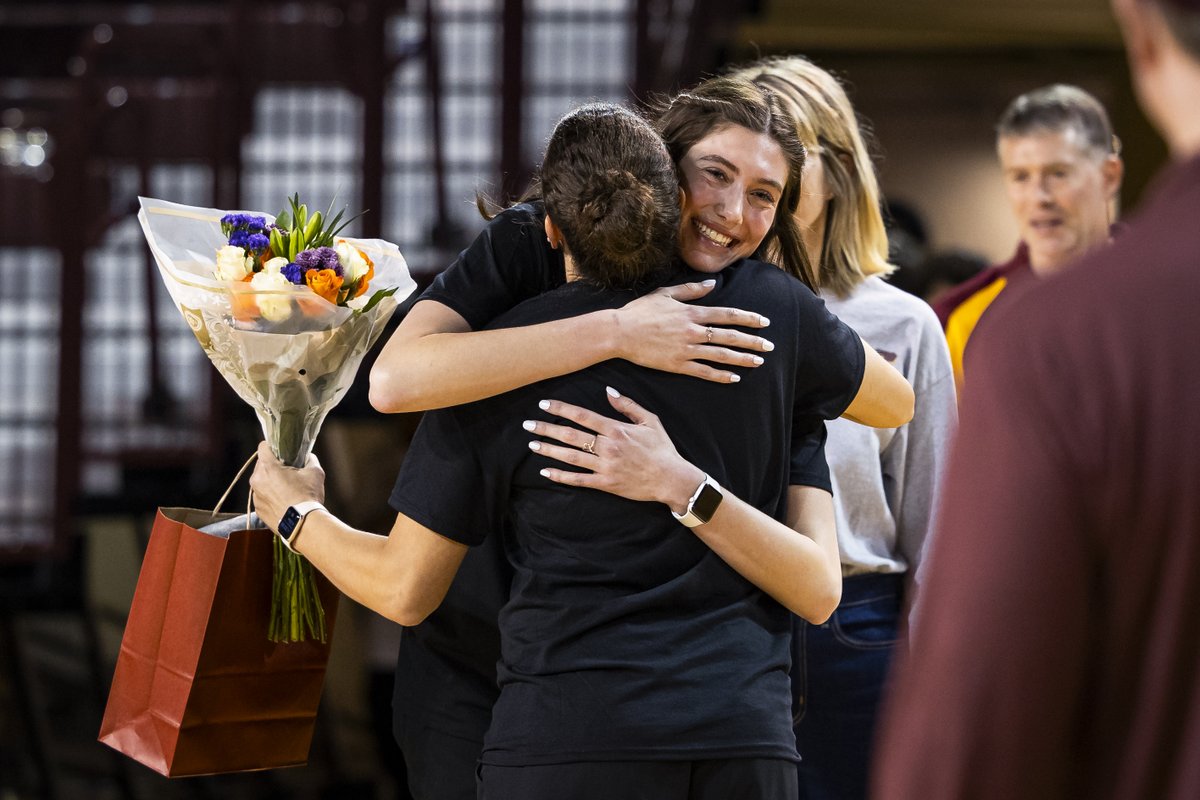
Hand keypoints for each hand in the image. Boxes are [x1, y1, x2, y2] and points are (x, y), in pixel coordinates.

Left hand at [248, 441, 326, 532]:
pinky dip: (270, 496)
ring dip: (271, 481)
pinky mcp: (258, 509)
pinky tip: (284, 501)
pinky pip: (262, 496)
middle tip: (288, 471)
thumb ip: (309, 459)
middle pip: (262, 464)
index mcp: (268, 468)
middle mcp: (257, 480)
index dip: (273, 445)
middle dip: (273, 465)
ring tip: (287, 489)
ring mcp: (256, 496)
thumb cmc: (308, 497)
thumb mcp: (315, 472)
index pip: (263, 447)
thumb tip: (307, 456)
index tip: (281, 450)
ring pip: (261, 481)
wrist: (304, 525)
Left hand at [526, 387, 704, 511]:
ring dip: (549, 449)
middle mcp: (608, 447)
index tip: (544, 404)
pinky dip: (561, 476)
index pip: (582, 415)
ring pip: (571, 456)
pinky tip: (546, 471)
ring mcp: (606, 466)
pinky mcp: (606, 483)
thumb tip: (608, 391)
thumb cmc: (662, 449)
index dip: (561, 409)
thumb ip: (628, 405)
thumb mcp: (650, 421)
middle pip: (571, 435)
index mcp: (616, 429)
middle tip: (528, 424)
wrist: (671, 479)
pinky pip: (579, 479)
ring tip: (532, 444)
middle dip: (547, 428)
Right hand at [613, 280, 773, 383]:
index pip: (728, 315)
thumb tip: (712, 284)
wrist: (619, 332)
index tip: (764, 322)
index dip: (748, 318)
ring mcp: (686, 349)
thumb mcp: (665, 294)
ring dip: (742, 359)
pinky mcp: (677, 365)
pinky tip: (734, 378)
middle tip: (770, 346)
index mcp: (692, 312)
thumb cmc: (640, 311)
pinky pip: (703, 371)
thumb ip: (691, 289)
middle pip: (729, 336)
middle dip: (752, 341)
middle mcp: (693, 331)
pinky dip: (720, 375)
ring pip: (721, 355)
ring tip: (758, 362)